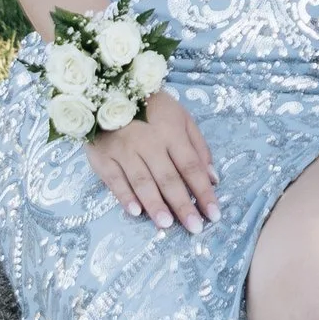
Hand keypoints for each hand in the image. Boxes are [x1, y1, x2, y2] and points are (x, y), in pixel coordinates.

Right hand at [87, 89, 217, 231]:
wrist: (110, 91)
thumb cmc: (153, 108)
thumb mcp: (183, 118)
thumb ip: (198, 147)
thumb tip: (213, 178)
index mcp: (172, 133)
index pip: (191, 167)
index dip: (203, 191)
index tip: (214, 214)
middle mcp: (150, 143)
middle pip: (169, 178)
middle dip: (183, 205)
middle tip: (195, 228)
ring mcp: (125, 151)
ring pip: (142, 181)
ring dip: (155, 204)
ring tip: (167, 224)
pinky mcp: (104, 158)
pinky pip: (115, 180)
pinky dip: (124, 196)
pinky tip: (135, 211)